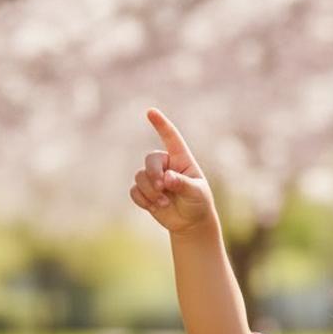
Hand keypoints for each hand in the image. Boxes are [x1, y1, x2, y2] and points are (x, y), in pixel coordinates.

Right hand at [129, 108, 216, 233]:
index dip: (161, 124)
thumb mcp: (196, 193)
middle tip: (162, 188)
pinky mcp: (144, 191)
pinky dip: (143, 200)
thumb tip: (167, 178)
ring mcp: (154, 178)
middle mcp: (166, 165)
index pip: (171, 138)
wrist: (190, 222)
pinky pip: (134, 191)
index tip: (151, 111)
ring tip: (163, 203)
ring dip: (150, 191)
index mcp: (181, 159)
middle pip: (150, 160)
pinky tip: (154, 207)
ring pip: (140, 177)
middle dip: (153, 174)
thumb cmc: (198, 203)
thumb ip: (183, 184)